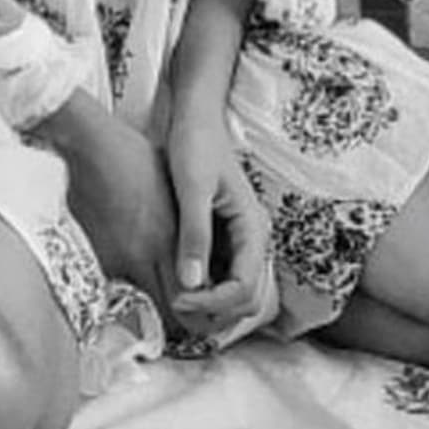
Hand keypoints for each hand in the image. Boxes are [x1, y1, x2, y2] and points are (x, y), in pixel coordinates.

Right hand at [42, 94, 181, 326]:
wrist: (91, 147)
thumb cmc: (135, 158)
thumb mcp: (173, 192)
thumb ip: (186, 231)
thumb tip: (197, 261)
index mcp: (164, 240)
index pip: (190, 300)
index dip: (204, 312)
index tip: (211, 305)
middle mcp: (139, 258)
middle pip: (169, 314)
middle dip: (184, 315)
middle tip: (194, 306)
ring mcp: (113, 261)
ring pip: (144, 300)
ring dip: (156, 296)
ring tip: (163, 273)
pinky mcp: (94, 257)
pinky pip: (119, 280)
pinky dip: (131, 276)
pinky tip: (133, 252)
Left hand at [165, 104, 270, 336]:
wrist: (194, 117)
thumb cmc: (196, 144)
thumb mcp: (193, 187)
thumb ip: (194, 234)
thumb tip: (190, 284)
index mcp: (253, 227)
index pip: (244, 288)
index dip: (213, 303)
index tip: (179, 299)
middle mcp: (252, 238)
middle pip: (246, 298)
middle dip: (216, 310)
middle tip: (177, 304)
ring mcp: (238, 239)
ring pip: (235, 291)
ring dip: (210, 303)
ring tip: (175, 297)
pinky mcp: (222, 236)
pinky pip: (220, 275)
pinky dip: (204, 287)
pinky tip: (177, 282)